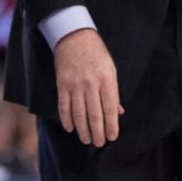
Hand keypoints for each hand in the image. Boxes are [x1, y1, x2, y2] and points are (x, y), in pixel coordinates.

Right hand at [53, 28, 122, 147]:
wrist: (74, 37)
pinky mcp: (62, 84)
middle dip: (97, 133)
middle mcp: (91, 83)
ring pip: (79, 114)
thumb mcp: (110, 69)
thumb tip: (119, 112)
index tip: (112, 137)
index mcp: (106, 79)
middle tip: (98, 143)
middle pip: (95, 114)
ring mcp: (75, 84)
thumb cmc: (96, 54)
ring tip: (86, 140)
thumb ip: (113, 92)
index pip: (110, 108)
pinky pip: (64, 106)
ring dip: (83, 130)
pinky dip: (66, 119)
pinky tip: (70, 128)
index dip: (111, 126)